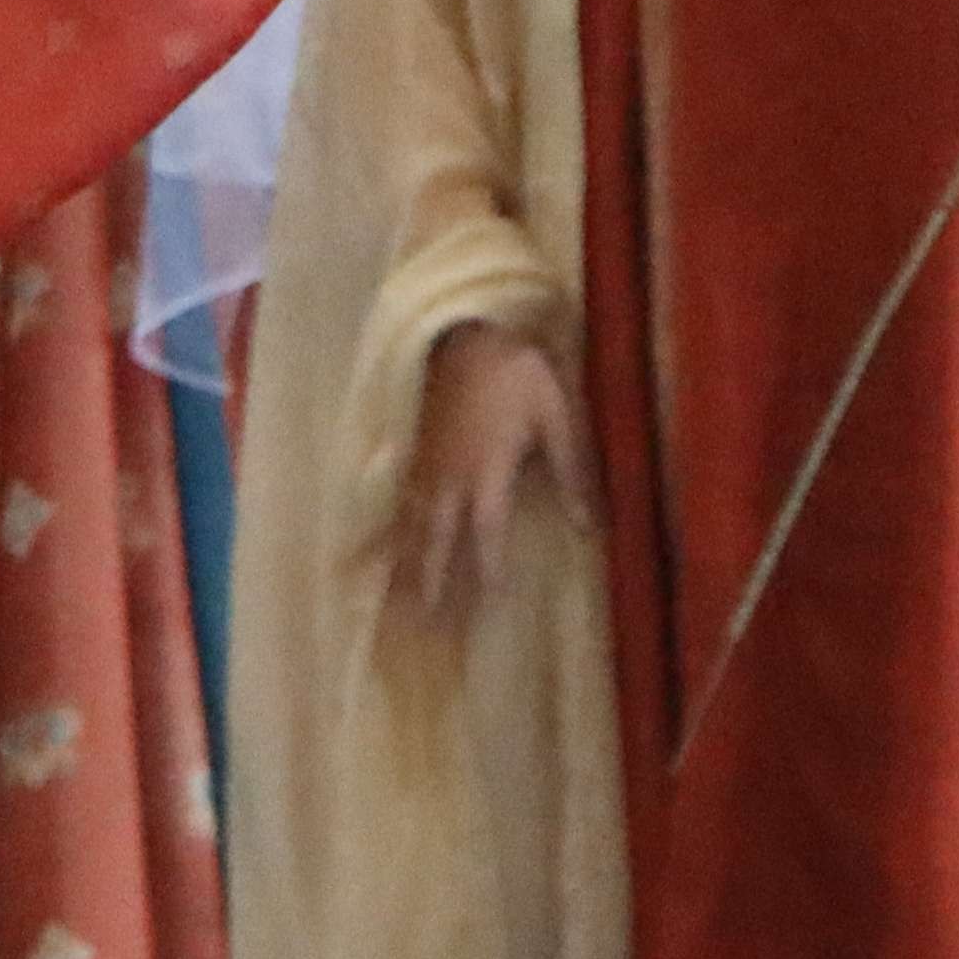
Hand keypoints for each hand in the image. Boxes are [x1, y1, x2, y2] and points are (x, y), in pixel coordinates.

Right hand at [404, 318, 587, 620]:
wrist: (461, 330)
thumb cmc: (516, 370)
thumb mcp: (556, 411)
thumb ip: (571, 467)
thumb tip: (588, 524)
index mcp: (487, 469)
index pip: (488, 530)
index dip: (490, 566)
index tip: (493, 601)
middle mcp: (449, 477)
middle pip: (438, 541)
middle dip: (434, 584)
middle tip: (428, 628)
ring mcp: (424, 468)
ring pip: (411, 529)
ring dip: (404, 570)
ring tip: (396, 610)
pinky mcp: (411, 455)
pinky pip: (394, 504)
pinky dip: (382, 534)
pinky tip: (370, 559)